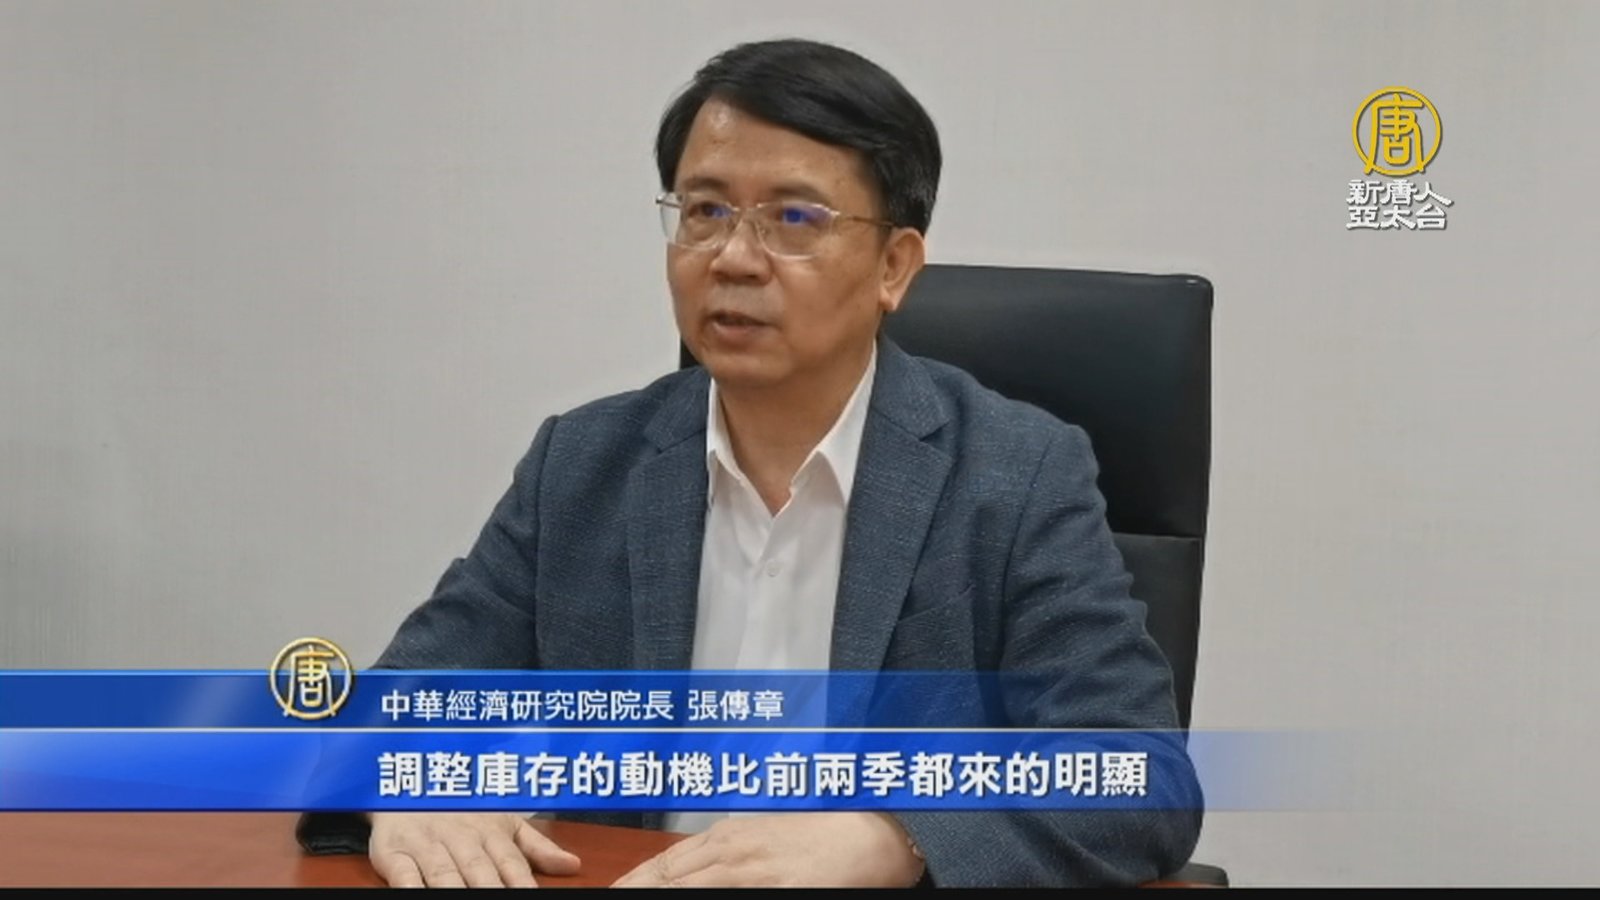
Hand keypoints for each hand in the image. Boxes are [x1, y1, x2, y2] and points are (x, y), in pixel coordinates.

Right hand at [367, 812, 580, 886]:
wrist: (408, 783)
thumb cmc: (461, 808)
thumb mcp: (504, 820)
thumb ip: (537, 846)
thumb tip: (572, 865)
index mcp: (491, 831)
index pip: (512, 863)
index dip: (524, 883)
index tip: (534, 897)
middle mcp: (461, 837)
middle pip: (480, 871)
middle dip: (493, 891)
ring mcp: (428, 844)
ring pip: (444, 874)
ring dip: (456, 890)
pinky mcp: (394, 851)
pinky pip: (403, 872)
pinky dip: (412, 885)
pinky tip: (420, 893)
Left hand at [612, 812, 923, 886]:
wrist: (871, 835)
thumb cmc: (823, 834)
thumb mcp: (767, 837)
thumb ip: (731, 853)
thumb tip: (700, 869)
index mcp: (728, 835)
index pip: (663, 864)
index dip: (634, 881)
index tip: (613, 890)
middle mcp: (731, 850)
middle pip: (664, 878)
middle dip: (635, 890)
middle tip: (609, 897)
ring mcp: (748, 872)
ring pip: (684, 888)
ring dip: (652, 893)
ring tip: (625, 899)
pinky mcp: (770, 888)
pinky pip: (723, 897)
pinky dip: (692, 897)